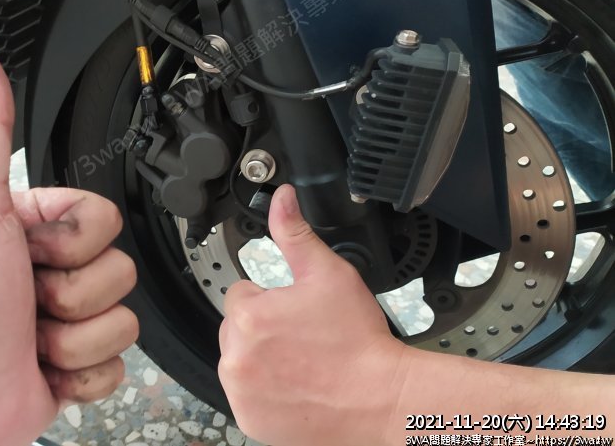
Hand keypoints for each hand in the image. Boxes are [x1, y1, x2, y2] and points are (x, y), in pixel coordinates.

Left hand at [0, 48, 138, 444]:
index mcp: (35, 230)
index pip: (104, 219)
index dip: (73, 240)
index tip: (28, 251)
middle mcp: (52, 274)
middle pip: (120, 269)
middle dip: (72, 293)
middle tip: (24, 300)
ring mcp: (66, 323)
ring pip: (123, 320)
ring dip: (73, 337)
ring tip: (27, 338)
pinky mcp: (74, 369)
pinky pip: (117, 367)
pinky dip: (80, 374)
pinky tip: (41, 368)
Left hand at [218, 185, 411, 445]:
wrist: (381, 401)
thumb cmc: (358, 343)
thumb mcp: (330, 274)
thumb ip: (296, 234)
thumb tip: (281, 200)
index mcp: (247, 315)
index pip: (242, 294)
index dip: (271, 299)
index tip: (296, 312)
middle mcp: (235, 355)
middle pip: (237, 328)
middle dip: (263, 328)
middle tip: (303, 338)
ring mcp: (240, 391)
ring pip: (240, 361)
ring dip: (261, 359)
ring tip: (302, 363)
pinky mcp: (248, 418)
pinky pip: (246, 395)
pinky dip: (264, 392)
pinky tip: (296, 387)